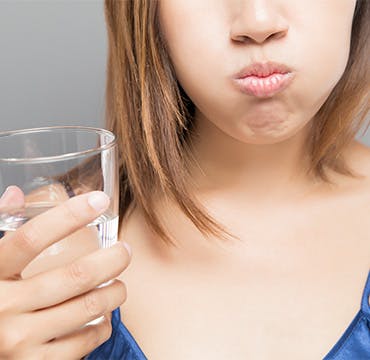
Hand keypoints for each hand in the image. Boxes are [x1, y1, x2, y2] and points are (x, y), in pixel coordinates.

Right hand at [0, 187, 130, 359]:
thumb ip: (0, 228)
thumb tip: (16, 193)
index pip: (33, 238)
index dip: (70, 215)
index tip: (100, 200)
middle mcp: (3, 306)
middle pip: (75, 276)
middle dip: (113, 260)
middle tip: (125, 251)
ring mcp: (17, 340)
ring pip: (87, 308)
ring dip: (115, 292)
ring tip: (120, 284)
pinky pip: (83, 342)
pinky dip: (102, 326)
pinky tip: (103, 317)